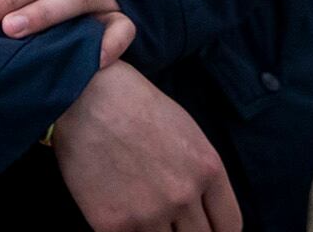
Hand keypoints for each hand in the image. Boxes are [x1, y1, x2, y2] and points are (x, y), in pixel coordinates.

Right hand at [52, 62, 240, 231]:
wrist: (82, 94)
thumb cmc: (133, 103)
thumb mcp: (185, 130)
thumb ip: (199, 173)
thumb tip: (201, 207)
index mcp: (207, 170)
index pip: (229, 226)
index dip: (217, 231)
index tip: (204, 227)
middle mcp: (183, 196)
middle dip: (186, 231)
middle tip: (170, 219)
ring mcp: (148, 213)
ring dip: (155, 231)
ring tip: (139, 208)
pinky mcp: (112, 224)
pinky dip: (124, 231)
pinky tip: (116, 210)